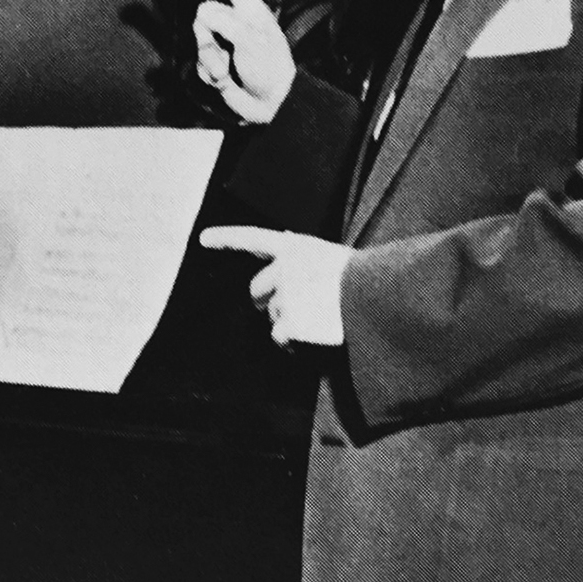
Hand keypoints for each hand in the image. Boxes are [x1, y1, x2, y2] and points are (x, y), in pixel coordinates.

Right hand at [190, 0, 293, 123]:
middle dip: (206, 36)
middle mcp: (236, 24)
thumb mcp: (250, 40)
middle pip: (203, 14)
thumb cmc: (269, 67)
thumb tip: (202, 16)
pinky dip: (209, 74)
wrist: (272, 104)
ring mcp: (226, 45)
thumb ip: (225, 22)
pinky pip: (199, 64)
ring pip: (199, 42)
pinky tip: (224, 82)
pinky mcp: (217, 65)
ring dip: (209, 60)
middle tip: (221, 51)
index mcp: (250, 11)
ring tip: (226, 72)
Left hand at [199, 225, 350, 345]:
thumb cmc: (365, 277)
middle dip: (265, 301)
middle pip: (256, 290)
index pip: (252, 238)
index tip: (203, 239)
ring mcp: (284, 296)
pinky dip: (292, 343)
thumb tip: (284, 239)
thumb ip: (304, 254)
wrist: (378, 297)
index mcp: (295, 247)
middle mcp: (283, 269)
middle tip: (287, 311)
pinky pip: (280, 337)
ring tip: (317, 321)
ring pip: (272, 315)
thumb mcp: (331, 254)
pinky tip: (312, 339)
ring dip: (288, 322)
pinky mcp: (288, 322)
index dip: (226, 238)